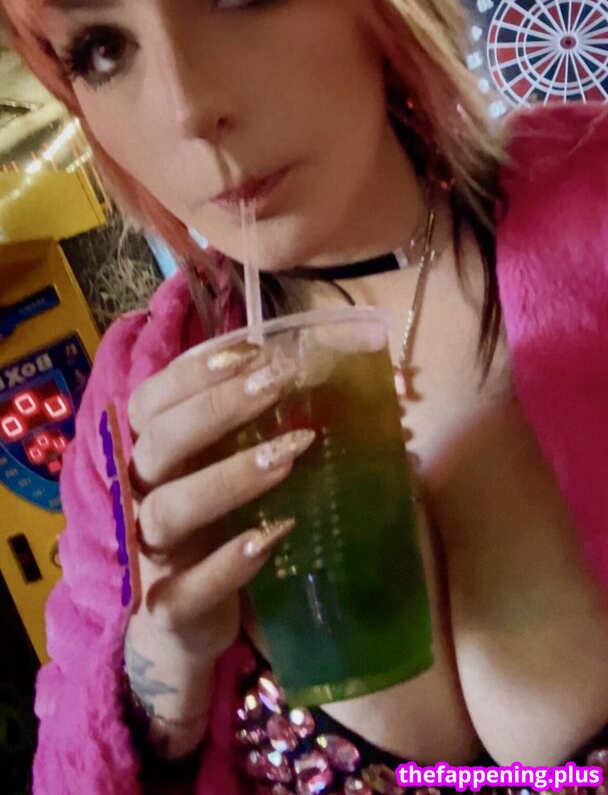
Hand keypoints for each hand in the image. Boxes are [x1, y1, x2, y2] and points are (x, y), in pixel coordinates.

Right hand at [126, 341, 315, 662]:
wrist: (178, 623)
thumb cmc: (204, 526)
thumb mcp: (210, 470)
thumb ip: (234, 428)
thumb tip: (295, 368)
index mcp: (144, 455)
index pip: (150, 401)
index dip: (193, 373)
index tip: (251, 351)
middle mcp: (138, 497)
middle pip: (159, 444)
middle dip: (217, 408)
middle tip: (278, 385)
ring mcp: (149, 553)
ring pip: (170, 509)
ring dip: (229, 477)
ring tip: (288, 454)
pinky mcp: (168, 608)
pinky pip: (189, 587)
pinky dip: (230, 562)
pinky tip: (274, 534)